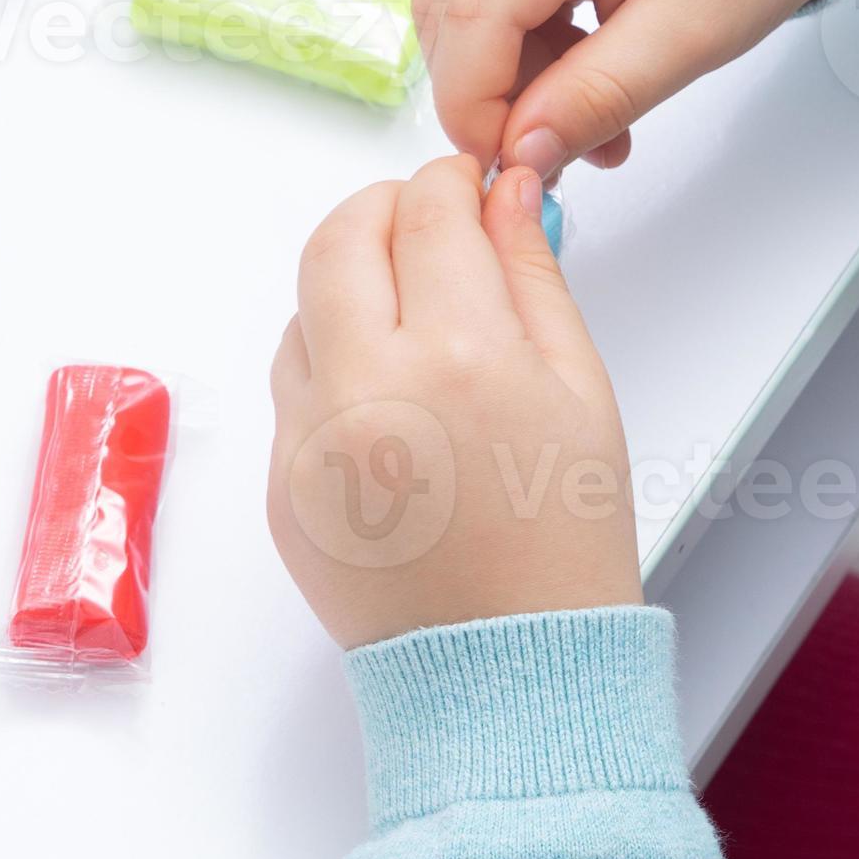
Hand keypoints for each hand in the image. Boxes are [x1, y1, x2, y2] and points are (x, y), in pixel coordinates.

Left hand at [270, 155, 640, 650]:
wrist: (508, 675)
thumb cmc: (564, 541)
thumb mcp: (580, 392)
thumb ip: (534, 277)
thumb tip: (507, 193)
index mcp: (457, 357)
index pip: (428, 212)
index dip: (453, 184)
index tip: (473, 189)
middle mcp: (365, 390)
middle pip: (337, 238)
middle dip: (383, 211)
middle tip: (428, 226)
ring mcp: (307, 442)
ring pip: (304, 311)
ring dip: (352, 291)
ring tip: (418, 327)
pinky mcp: (279, 487)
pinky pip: (293, 392)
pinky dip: (335, 370)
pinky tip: (396, 407)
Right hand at [413, 0, 844, 176]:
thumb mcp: (689, 35)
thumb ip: (595, 98)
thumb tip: (520, 153)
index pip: (474, 12)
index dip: (476, 104)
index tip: (512, 164)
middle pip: (449, 2)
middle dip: (489, 91)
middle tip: (558, 146)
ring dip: (503, 68)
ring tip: (583, 108)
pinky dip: (513, 36)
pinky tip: (575, 62)